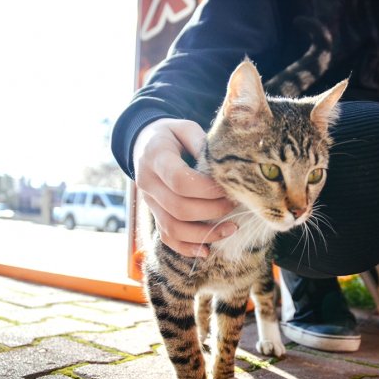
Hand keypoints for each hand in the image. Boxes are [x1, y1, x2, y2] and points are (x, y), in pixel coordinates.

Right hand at [133, 118, 236, 256]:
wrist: (144, 144)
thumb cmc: (171, 135)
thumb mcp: (185, 128)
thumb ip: (202, 144)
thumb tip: (223, 168)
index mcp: (155, 157)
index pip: (180, 181)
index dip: (207, 190)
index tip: (228, 188)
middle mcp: (148, 183)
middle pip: (179, 208)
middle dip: (212, 210)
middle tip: (234, 204)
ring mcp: (149, 202)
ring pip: (173, 228)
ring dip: (204, 234)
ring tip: (231, 229)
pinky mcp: (154, 214)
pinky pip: (167, 237)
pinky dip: (187, 248)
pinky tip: (207, 250)